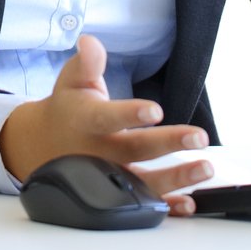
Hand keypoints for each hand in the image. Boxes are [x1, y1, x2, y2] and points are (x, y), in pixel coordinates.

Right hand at [0, 36, 210, 215]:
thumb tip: (90, 42)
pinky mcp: (119, 193)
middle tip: (199, 138)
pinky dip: (167, 207)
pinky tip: (189, 204)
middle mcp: (98, 152)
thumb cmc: (67, 109)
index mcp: (86, 121)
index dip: (130, 114)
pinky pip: (144, 204)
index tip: (155, 110)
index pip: (108, 117)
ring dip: (177, 178)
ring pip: (144, 182)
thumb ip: (86, 63)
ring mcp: (110, 177)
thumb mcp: (72, 82)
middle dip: (169, 144)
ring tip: (206, 168)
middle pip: (136, 149)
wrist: (44, 146)